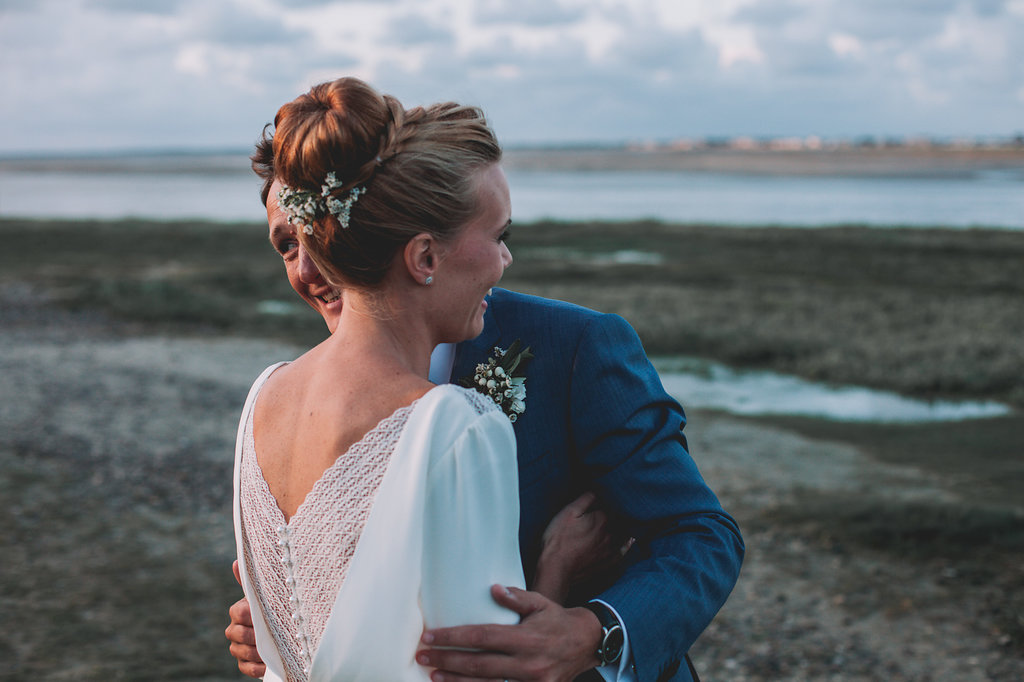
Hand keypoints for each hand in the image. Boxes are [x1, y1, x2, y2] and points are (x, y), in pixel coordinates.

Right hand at [225, 560, 265, 678]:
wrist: (284, 632)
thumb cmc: (273, 610)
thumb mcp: (267, 596)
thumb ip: (252, 582)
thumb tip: (236, 562)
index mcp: (240, 612)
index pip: (237, 612)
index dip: (249, 615)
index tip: (261, 615)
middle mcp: (235, 630)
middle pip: (236, 633)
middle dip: (253, 635)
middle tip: (270, 635)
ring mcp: (238, 648)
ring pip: (239, 651)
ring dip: (256, 652)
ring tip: (272, 649)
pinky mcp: (244, 664)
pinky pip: (245, 668)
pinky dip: (256, 668)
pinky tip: (267, 665)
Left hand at [417, 585, 601, 681]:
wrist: (588, 644)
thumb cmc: (558, 620)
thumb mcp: (540, 603)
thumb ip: (516, 598)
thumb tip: (492, 588)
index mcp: (526, 638)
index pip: (482, 637)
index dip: (454, 637)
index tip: (431, 635)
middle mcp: (528, 663)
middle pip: (478, 664)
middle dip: (447, 661)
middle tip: (423, 656)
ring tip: (433, 676)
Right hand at [533, 491, 632, 604]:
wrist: (557, 567)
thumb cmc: (560, 538)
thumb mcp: (569, 512)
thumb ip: (585, 499)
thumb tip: (596, 492)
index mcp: (601, 518)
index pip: (607, 506)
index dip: (601, 503)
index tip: (597, 503)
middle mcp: (609, 533)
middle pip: (614, 520)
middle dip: (611, 515)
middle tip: (603, 512)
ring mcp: (609, 548)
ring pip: (619, 533)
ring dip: (619, 527)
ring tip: (619, 521)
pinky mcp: (607, 561)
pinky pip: (621, 552)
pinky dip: (627, 545)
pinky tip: (630, 541)